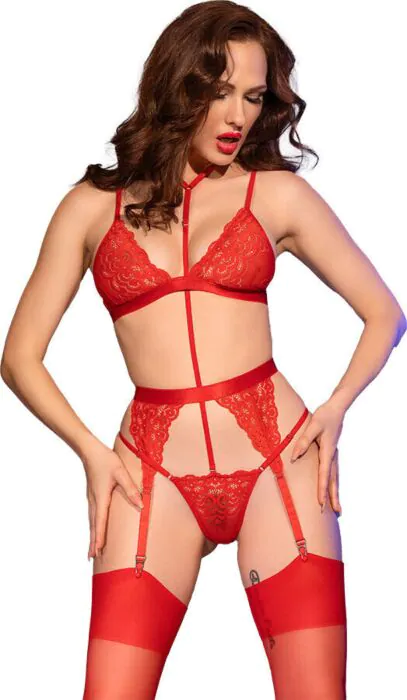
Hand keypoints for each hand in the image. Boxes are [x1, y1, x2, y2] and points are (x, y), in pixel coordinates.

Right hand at [82, 438, 143, 558]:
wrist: (89, 450)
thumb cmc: (106, 460)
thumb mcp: (120, 473)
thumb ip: (130, 489)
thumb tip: (140, 504)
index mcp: (100, 498)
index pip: (99, 523)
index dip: (98, 538)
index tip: (96, 552)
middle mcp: (94, 501)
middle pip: (93, 526)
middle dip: (93, 542)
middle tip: (91, 557)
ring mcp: (91, 498)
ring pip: (92, 521)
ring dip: (92, 535)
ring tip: (92, 548)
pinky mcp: (92, 495)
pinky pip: (92, 515)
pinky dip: (93, 525)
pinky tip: (95, 527)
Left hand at [290, 400, 344, 514]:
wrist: (336, 408)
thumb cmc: (324, 416)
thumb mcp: (312, 426)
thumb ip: (303, 441)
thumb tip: (294, 457)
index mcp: (328, 452)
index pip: (324, 475)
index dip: (322, 490)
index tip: (321, 504)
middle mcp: (333, 456)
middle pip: (334, 481)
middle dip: (334, 497)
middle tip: (337, 513)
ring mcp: (334, 455)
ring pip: (335, 478)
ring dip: (336, 493)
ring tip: (338, 509)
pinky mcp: (332, 452)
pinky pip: (333, 472)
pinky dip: (333, 483)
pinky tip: (333, 489)